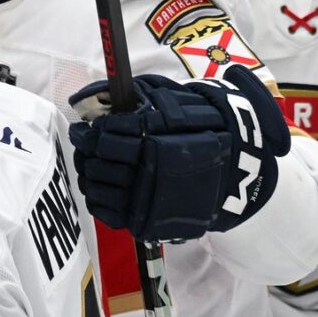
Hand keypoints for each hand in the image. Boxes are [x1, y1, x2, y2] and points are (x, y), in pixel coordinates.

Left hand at [70, 67, 288, 241]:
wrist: (234, 169)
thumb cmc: (202, 128)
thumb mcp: (170, 101)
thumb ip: (131, 96)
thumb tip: (86, 96)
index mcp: (152, 144)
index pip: (104, 140)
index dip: (88, 135)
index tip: (83, 130)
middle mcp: (148, 174)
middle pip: (98, 164)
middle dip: (86, 153)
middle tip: (83, 145)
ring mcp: (146, 201)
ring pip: (99, 190)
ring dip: (89, 176)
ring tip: (90, 165)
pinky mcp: (146, 220)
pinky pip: (108, 213)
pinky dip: (97, 200)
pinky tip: (99, 187)